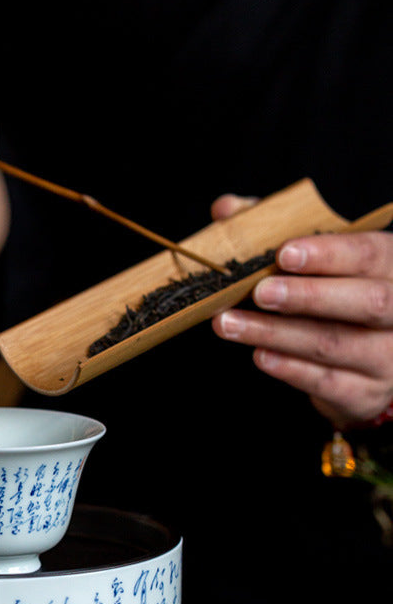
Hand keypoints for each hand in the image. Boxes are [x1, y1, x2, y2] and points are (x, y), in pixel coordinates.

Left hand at [211, 195, 392, 428]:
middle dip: (307, 296)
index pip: (369, 254)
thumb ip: (273, 227)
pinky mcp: (366, 394)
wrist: (363, 356)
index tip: (284, 254)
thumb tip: (226, 209)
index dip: (328, 253)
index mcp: (392, 267)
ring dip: (277, 334)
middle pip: (365, 302)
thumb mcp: (314, 254)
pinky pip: (327, 382)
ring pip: (334, 344)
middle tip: (259, 292)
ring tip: (230, 324)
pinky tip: (259, 355)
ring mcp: (387, 357)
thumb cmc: (334, 291)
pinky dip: (289, 369)